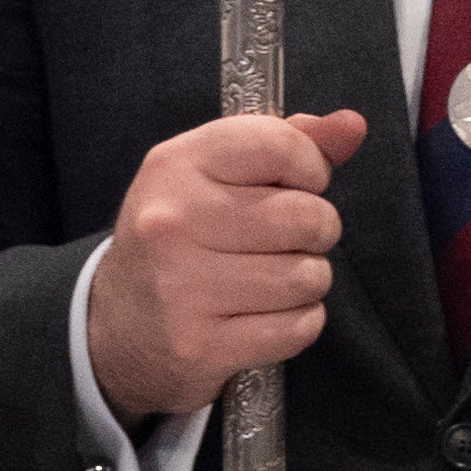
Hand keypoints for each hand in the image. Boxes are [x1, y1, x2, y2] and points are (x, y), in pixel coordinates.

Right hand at [84, 106, 369, 423]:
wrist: (119, 325)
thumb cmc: (183, 238)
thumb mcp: (216, 175)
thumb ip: (286, 144)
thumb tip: (351, 125)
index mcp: (175, 165)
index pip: (281, 146)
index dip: (310, 169)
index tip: (294, 185)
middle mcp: (172, 221)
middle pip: (308, 217)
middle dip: (313, 232)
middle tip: (280, 242)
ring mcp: (181, 286)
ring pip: (310, 276)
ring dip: (305, 281)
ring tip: (266, 280)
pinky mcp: (200, 345)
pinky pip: (300, 327)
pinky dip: (297, 323)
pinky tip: (260, 315)